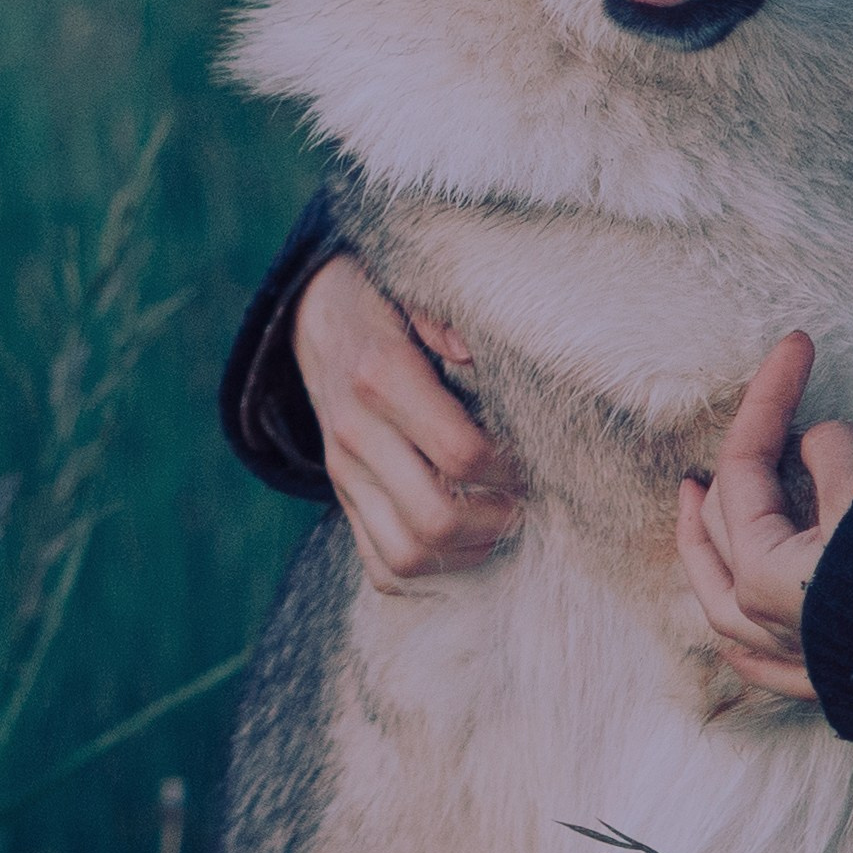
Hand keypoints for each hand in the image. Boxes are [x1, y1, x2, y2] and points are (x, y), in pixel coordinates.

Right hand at [294, 255, 522, 589]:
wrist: (317, 313)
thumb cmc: (386, 297)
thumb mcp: (416, 284)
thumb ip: (449, 315)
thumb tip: (475, 354)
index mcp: (382, 376)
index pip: (460, 453)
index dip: (511, 464)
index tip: (535, 450)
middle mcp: (356, 434)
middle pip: (434, 520)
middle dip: (497, 519)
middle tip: (528, 496)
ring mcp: (344, 475)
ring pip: (405, 557)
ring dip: (466, 551)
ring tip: (501, 519)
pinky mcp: (343, 499)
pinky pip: (380, 567)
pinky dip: (430, 568)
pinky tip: (465, 536)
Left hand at [676, 332, 852, 700]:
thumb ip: (832, 456)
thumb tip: (817, 440)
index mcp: (764, 572)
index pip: (747, 464)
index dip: (769, 396)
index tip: (797, 345)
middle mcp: (766, 619)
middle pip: (724, 527)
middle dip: (731, 465)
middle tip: (752, 415)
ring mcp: (795, 656)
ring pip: (722, 601)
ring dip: (707, 548)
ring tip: (695, 505)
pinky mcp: (829, 682)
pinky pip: (764, 664)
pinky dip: (742, 644)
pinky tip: (731, 639)